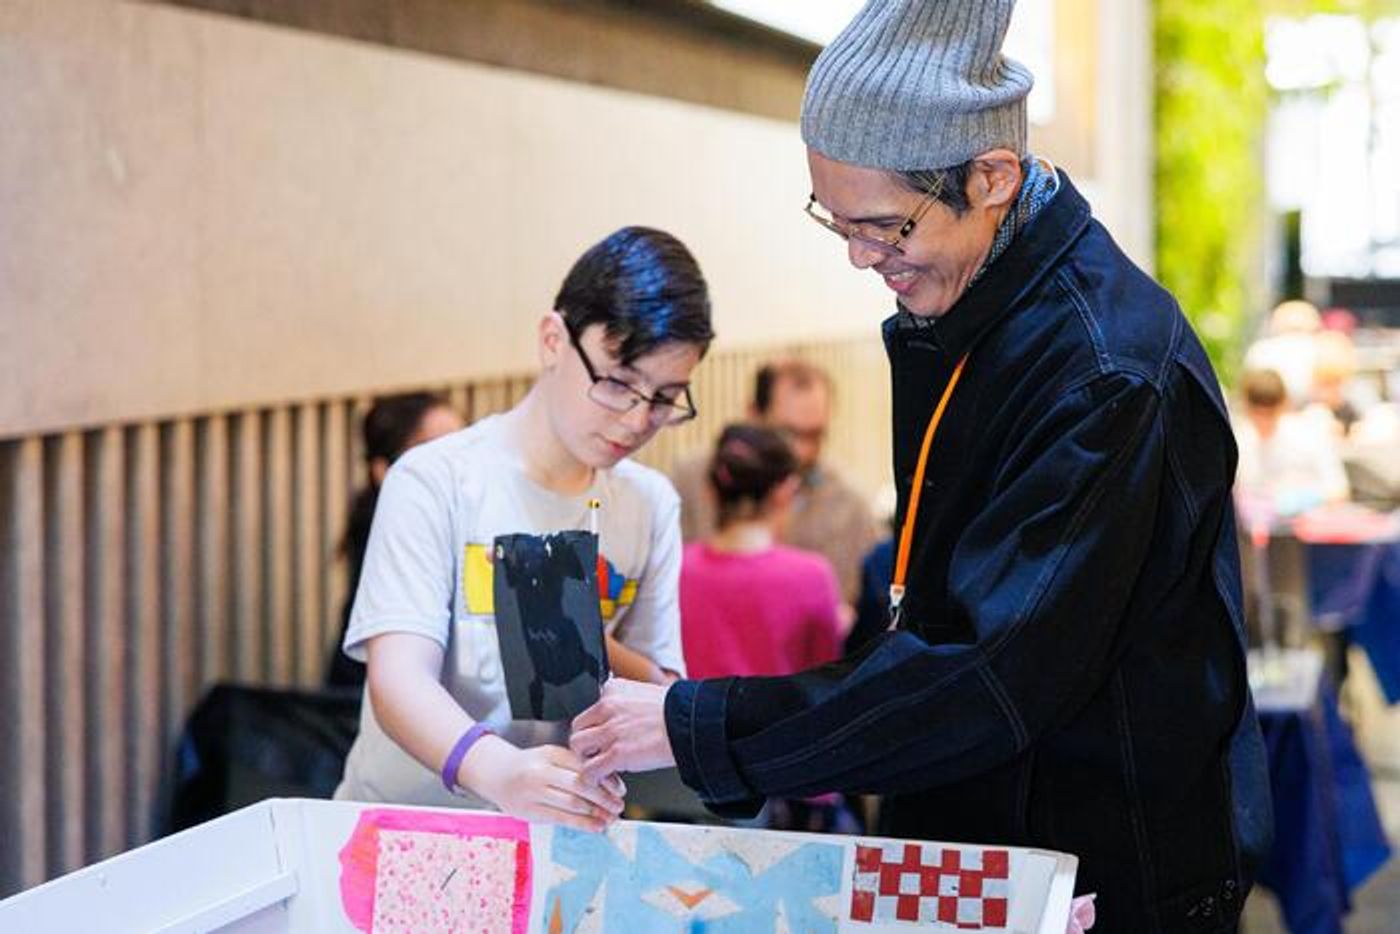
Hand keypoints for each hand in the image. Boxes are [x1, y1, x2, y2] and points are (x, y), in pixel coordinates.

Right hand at [461, 737, 624, 832]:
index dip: (605, 780)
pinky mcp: (529, 812)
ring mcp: (533, 793)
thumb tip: (610, 783)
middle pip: (580, 785)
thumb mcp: (552, 756)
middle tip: (619, 806)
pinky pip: (560, 819)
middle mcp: (541, 772)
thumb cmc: (531, 765)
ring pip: (571, 804)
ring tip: (611, 818)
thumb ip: (577, 766)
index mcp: (551, 754)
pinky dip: (582, 824)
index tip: (620, 790)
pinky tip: (596, 826)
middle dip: (603, 798)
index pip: (584, 767)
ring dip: (596, 813)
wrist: (497, 774)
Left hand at [570, 678, 675, 782]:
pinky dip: (594, 778)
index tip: (603, 736)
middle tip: (597, 753)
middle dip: (586, 743)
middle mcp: (607, 707)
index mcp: (613, 690)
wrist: (692, 723)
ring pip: (578, 747)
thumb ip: (627, 700)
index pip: (590, 710)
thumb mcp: (646, 693)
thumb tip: (624, 707)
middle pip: (577, 728)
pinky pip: (590, 770)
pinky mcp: (617, 754)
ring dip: (587, 759)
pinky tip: (604, 780)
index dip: (595, 727)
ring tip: (600, 766)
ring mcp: (610, 731)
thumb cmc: (678, 710)